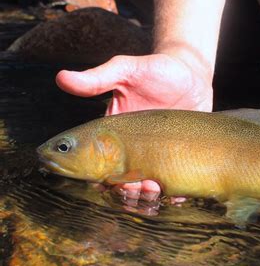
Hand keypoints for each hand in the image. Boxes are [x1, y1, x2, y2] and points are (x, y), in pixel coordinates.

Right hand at [57, 54, 212, 206]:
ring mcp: (158, 155)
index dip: (98, 177)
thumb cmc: (156, 69)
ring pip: (146, 187)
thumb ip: (97, 78)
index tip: (105, 180)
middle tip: (135, 186)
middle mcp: (134, 149)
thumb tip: (62, 77)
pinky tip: (177, 195)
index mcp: (114, 134)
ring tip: (154, 188)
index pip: (99, 163)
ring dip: (146, 195)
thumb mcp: (126, 70)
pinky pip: (175, 184)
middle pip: (122, 181)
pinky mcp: (180, 157)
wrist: (192, 72)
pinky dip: (175, 195)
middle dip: (124, 191)